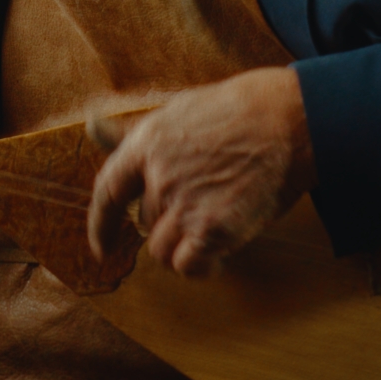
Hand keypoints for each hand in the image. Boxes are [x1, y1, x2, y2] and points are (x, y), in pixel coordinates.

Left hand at [86, 66, 316, 276]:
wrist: (288, 119)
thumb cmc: (238, 111)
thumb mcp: (178, 111)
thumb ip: (134, 132)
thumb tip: (91, 123)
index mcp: (146, 144)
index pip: (107, 192)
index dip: (101, 225)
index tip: (102, 248)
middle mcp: (159, 176)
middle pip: (145, 223)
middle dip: (169, 222)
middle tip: (205, 205)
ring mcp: (185, 203)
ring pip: (163, 250)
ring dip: (184, 248)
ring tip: (213, 229)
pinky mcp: (214, 228)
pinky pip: (189, 266)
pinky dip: (201, 268)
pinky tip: (219, 258)